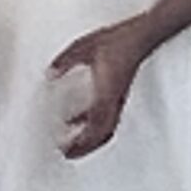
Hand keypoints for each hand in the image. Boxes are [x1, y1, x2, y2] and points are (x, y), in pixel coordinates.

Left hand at [47, 17, 151, 159]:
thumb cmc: (119, 41)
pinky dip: (90, 123)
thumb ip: (66, 61)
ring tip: (72, 143)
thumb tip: (49, 74)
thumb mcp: (84, 47)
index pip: (95, 127)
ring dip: (89, 139)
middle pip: (102, 135)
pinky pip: (105, 116)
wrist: (142, 37)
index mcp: (106, 92)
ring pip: (105, 129)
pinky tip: (76, 119)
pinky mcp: (117, 94)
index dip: (82, 142)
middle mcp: (113, 100)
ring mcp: (117, 99)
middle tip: (68, 154)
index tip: (67, 150)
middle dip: (85, 148)